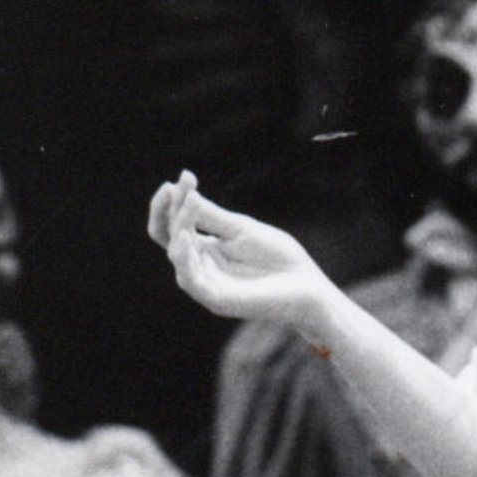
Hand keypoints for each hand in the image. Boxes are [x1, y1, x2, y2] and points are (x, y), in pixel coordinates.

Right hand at [150, 172, 336, 337]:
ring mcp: (207, 285)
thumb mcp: (240, 229)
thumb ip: (210, 215)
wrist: (308, 288)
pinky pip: (192, 280)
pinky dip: (186, 258)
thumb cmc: (278, 258)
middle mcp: (199, 267)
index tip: (187, 175)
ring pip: (177, 256)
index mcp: (204, 249)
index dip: (171, 202)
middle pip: (168, 237)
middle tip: (177, 186)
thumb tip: (182, 192)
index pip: (172, 225)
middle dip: (169, 210)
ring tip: (188, 204)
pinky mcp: (218, 300)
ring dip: (178, 228)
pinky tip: (187, 236)